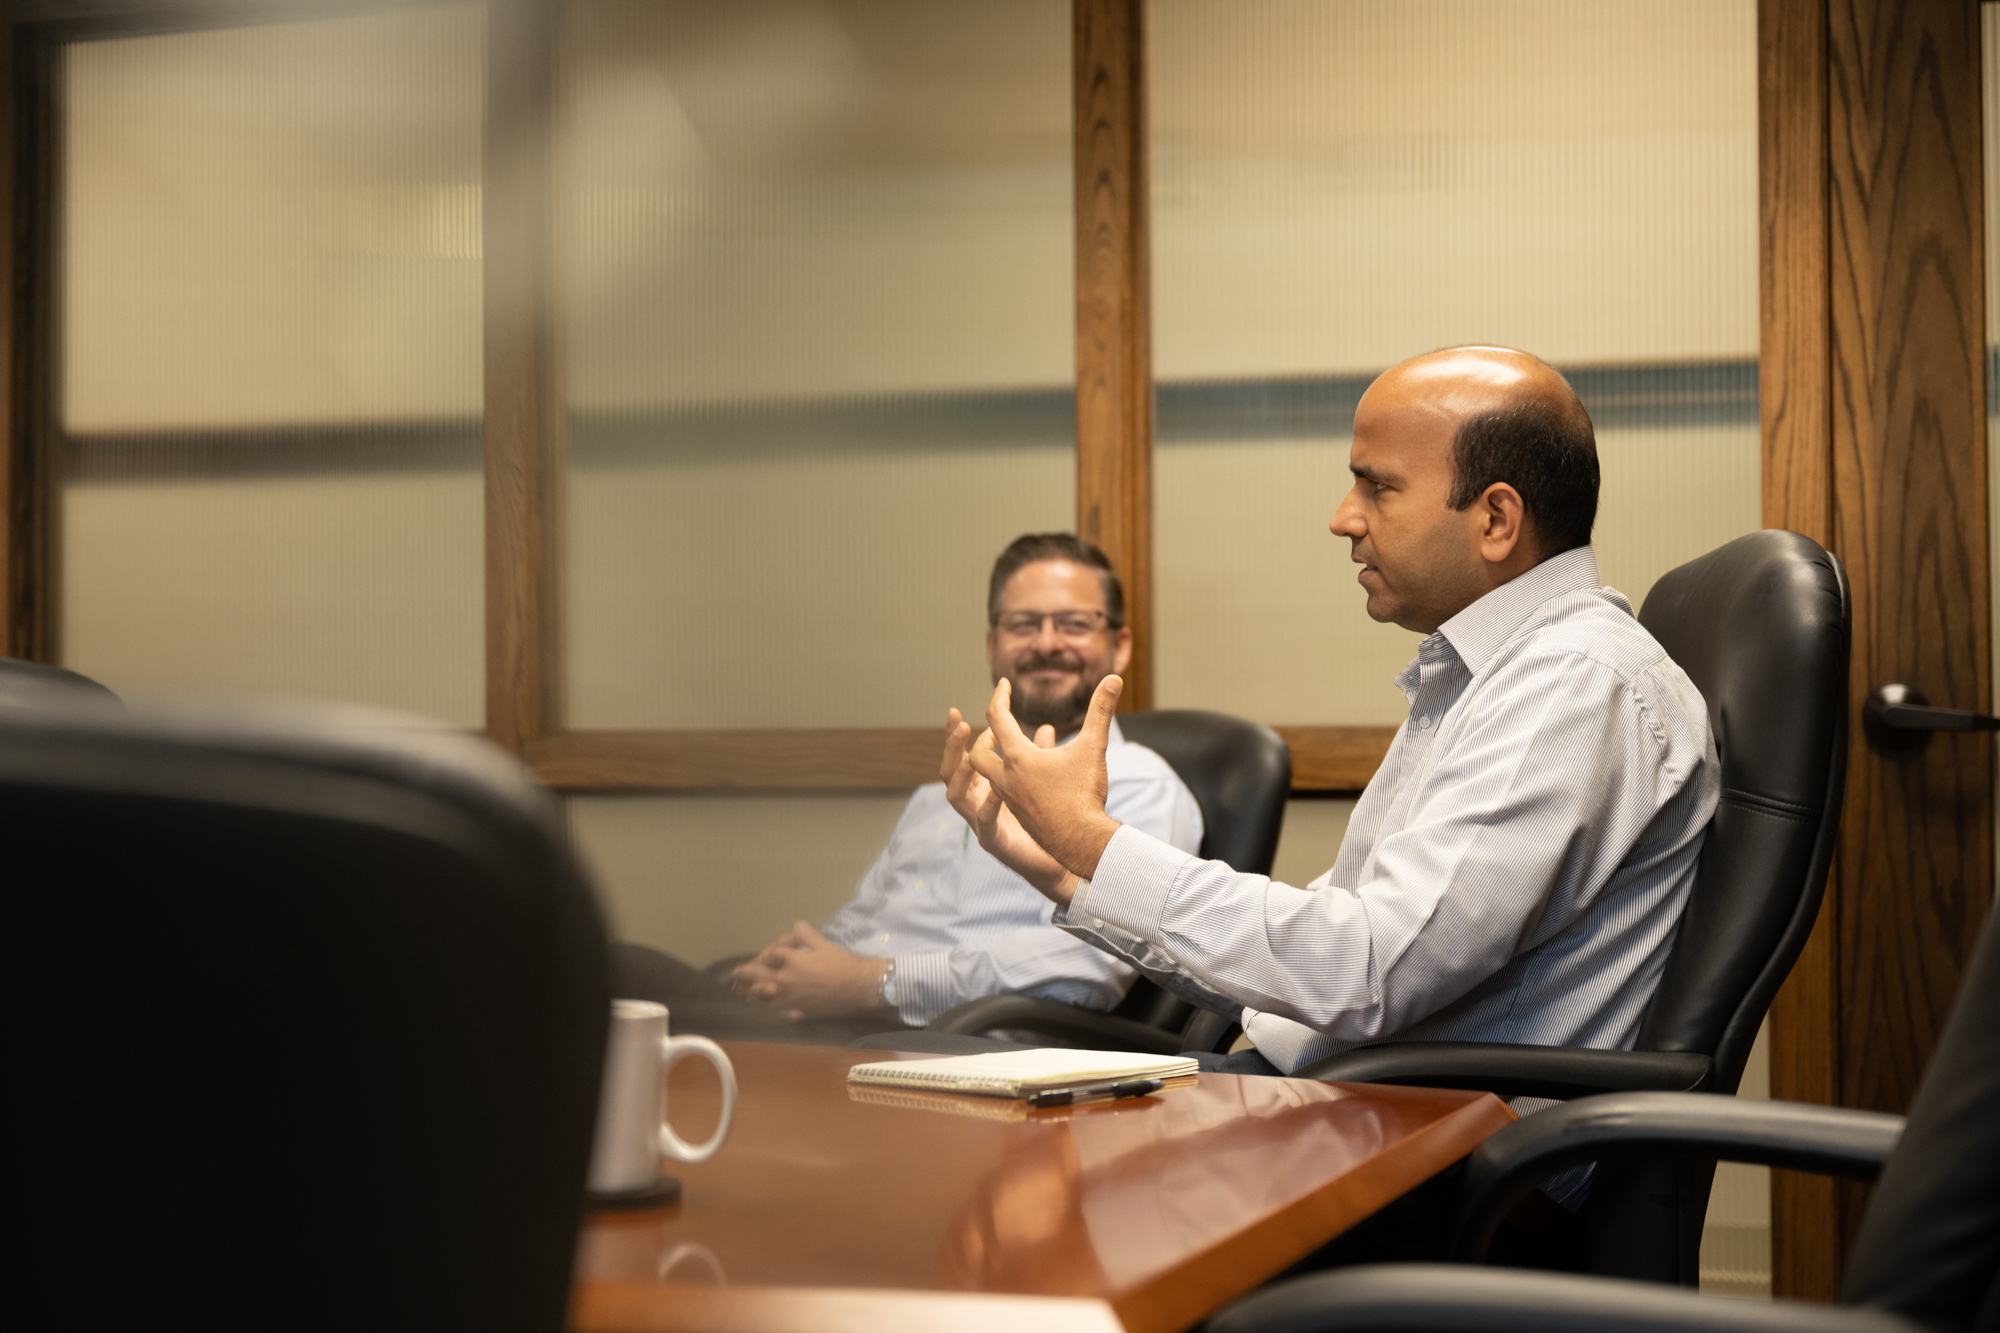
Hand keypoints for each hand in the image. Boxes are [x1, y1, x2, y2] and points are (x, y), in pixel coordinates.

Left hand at [728, 922, 891, 1021]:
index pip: (771, 955)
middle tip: (735, 975)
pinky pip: (778, 1010)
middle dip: (745, 974)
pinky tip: (769, 1007)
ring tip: (744, 993)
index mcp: (792, 961)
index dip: (766, 953)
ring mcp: (791, 998)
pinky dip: (771, 1007)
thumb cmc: (843, 964)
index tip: (763, 956)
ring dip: (752, 993)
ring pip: (764, 996)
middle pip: (759, 977)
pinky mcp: (799, 1011)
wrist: (859, 988)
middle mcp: (786, 980)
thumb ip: (806, 935)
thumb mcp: (824, 943)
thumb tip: (796, 926)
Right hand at [940, 706, 1078, 903]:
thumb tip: (1046, 727)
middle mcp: (976, 803)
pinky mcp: (994, 841)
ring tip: (970, 755)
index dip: (955, 735)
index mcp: (983, 786)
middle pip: (949, 772)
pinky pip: (983, 822)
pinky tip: (996, 791)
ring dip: (960, 773)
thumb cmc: (1048, 821)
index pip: (961, 755)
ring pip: (955, 797)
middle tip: (959, 724)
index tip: (954, 711)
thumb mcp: (1043, 779)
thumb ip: (1041, 753)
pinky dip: (988, 805)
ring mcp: (980, 823)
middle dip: (950, 748)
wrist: (1059, 861)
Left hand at [965, 675, 1122, 879]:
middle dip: (984, 736)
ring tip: (1015, 752)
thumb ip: (1101, 711)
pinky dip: (1009, 781)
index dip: (1000, 696)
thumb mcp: (1093, 748)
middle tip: (997, 727)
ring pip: (989, 776)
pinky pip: (1003, 795)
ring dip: (995, 761)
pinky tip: (1029, 781)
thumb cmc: (1084, 794)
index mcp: (1018, 757)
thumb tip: (1114, 678)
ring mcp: (1009, 800)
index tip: (1004, 684)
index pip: (997, 717)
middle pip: (978, 753)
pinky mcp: (1018, 816)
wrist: (1080, 842)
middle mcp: (1006, 778)